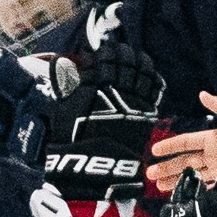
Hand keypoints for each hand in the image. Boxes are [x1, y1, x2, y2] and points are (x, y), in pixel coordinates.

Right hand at [37, 43, 164, 198]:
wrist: (96, 165)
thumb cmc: (74, 138)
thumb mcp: (63, 108)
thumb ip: (66, 83)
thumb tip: (62, 62)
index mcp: (95, 83)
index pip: (102, 57)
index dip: (101, 52)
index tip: (98, 52)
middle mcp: (117, 87)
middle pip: (124, 58)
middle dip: (120, 52)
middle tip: (117, 51)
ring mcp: (135, 98)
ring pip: (142, 69)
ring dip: (138, 61)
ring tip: (135, 58)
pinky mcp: (146, 111)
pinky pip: (154, 87)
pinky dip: (152, 78)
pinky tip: (147, 76)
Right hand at [148, 92, 216, 190]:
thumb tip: (202, 95)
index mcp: (214, 139)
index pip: (187, 142)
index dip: (170, 146)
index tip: (154, 150)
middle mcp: (214, 156)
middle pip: (185, 162)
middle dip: (167, 168)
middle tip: (150, 175)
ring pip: (193, 176)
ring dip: (176, 181)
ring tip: (159, 187)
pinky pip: (209, 189)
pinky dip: (196, 192)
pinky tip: (183, 196)